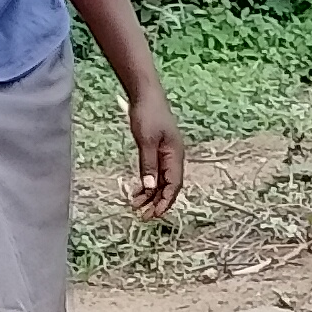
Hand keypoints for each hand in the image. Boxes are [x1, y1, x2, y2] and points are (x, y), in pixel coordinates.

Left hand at [127, 95, 185, 220]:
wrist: (145, 95)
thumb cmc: (147, 114)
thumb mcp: (146, 141)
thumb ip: (148, 165)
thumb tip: (151, 188)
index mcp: (175, 155)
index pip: (174, 185)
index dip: (165, 202)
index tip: (154, 214)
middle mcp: (174, 157)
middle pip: (168, 186)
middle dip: (157, 202)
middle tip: (143, 216)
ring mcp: (166, 155)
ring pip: (161, 182)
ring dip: (150, 195)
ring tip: (136, 206)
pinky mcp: (157, 151)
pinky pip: (155, 173)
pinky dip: (147, 184)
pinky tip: (137, 192)